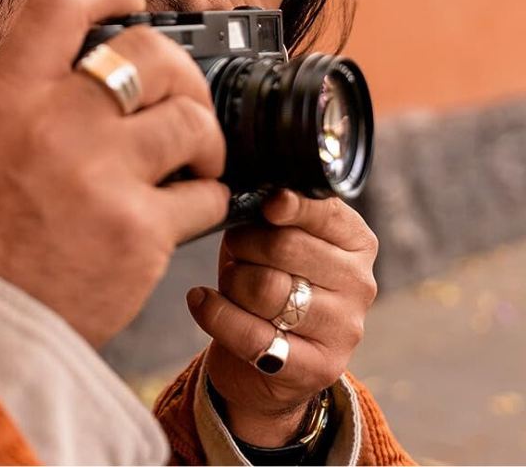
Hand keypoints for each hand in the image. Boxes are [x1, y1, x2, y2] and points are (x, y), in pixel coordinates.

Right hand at [0, 0, 230, 346]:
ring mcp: (100, 175)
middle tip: (182, 101)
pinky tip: (181, 213)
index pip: (59, 4)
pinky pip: (207, 194)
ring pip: (192, 120)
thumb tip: (100, 62)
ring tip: (191, 164)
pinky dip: (206, 201)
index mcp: (10, 100)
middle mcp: (54, 125)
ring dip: (205, 141)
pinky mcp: (140, 228)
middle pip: (151, 53)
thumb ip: (36, 97)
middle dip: (182, 73)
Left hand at [185, 191, 378, 445]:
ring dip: (232, 281)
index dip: (290, 204)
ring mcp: (344, 327)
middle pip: (284, 246)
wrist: (265, 356)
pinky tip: (202, 300)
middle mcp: (360, 282)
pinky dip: (216, 314)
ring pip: (266, 289)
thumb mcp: (270, 238)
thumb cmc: (266, 278)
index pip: (325, 212)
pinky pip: (252, 334)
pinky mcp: (320, 367)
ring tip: (228, 281)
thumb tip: (255, 194)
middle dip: (243, 243)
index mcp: (355, 242)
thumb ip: (269, 215)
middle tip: (233, 249)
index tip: (268, 203)